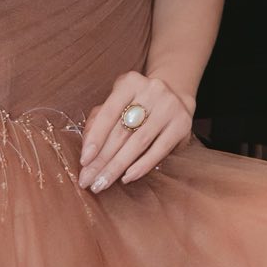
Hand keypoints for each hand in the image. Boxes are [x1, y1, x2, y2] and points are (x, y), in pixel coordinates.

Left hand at [78, 71, 193, 192]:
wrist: (175, 96)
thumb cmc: (136, 104)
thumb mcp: (117, 103)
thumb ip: (99, 120)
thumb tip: (87, 148)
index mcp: (130, 82)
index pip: (108, 112)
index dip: (95, 138)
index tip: (84, 161)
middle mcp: (151, 90)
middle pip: (122, 131)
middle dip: (102, 159)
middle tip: (88, 180)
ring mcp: (169, 107)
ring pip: (138, 142)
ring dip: (118, 167)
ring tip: (102, 183)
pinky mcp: (182, 124)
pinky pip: (159, 150)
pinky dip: (141, 166)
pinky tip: (127, 177)